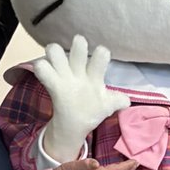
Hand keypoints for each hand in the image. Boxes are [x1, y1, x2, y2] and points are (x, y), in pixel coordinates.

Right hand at [33, 37, 130, 161]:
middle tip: (79, 45)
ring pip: (55, 52)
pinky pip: (42, 70)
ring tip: (56, 63)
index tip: (101, 53)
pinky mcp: (52, 84)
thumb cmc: (92, 108)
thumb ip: (117, 101)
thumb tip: (127, 102)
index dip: (100, 54)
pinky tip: (44, 72)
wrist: (75, 123)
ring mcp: (64, 77)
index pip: (100, 57)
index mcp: (94, 75)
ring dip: (55, 54)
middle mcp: (79, 71)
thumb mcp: (107, 106)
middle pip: (77, 48)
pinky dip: (42, 68)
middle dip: (78, 46)